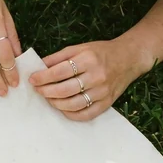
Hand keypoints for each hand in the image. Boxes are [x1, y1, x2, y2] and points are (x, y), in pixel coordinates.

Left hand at [29, 37, 150, 120]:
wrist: (129, 58)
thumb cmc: (101, 52)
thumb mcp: (80, 48)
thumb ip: (59, 57)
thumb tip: (39, 67)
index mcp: (88, 59)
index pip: (60, 71)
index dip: (43, 77)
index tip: (33, 79)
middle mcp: (97, 76)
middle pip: (65, 89)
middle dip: (47, 91)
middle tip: (38, 90)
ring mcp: (103, 91)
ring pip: (74, 104)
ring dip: (56, 103)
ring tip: (48, 98)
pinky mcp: (107, 102)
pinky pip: (87, 114)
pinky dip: (72, 114)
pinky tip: (63, 108)